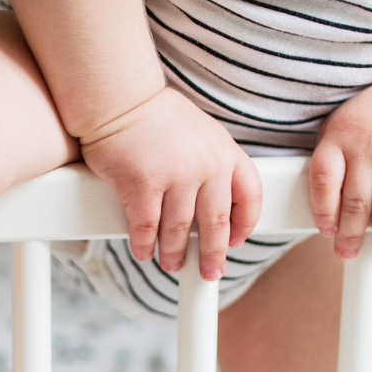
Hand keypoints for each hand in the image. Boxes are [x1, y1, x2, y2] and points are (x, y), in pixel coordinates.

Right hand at [80, 87, 261, 279]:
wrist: (121, 98)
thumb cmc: (156, 117)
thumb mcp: (201, 135)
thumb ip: (211, 166)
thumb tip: (209, 209)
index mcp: (225, 152)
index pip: (250, 196)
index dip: (246, 224)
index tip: (237, 241)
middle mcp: (206, 165)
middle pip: (217, 224)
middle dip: (213, 255)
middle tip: (209, 272)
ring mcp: (176, 176)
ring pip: (179, 230)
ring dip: (174, 253)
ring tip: (171, 263)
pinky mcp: (143, 184)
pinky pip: (146, 227)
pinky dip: (143, 244)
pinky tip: (143, 250)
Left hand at [309, 78, 371, 257]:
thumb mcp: (348, 127)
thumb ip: (337, 161)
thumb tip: (330, 214)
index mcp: (341, 133)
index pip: (323, 181)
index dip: (323, 212)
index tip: (327, 231)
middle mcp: (369, 141)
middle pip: (355, 203)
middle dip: (350, 235)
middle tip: (348, 250)